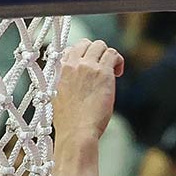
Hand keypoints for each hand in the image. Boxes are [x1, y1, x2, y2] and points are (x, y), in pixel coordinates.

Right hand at [50, 40, 122, 155]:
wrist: (76, 132)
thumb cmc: (68, 123)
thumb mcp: (57, 98)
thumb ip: (64, 86)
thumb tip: (72, 86)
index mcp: (60, 71)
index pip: (71, 50)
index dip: (82, 57)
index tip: (89, 68)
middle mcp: (73, 65)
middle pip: (86, 44)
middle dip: (95, 53)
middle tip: (102, 68)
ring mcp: (88, 67)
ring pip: (100, 45)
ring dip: (108, 55)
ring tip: (112, 71)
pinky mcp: (103, 73)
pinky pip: (113, 54)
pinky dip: (118, 60)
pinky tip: (118, 73)